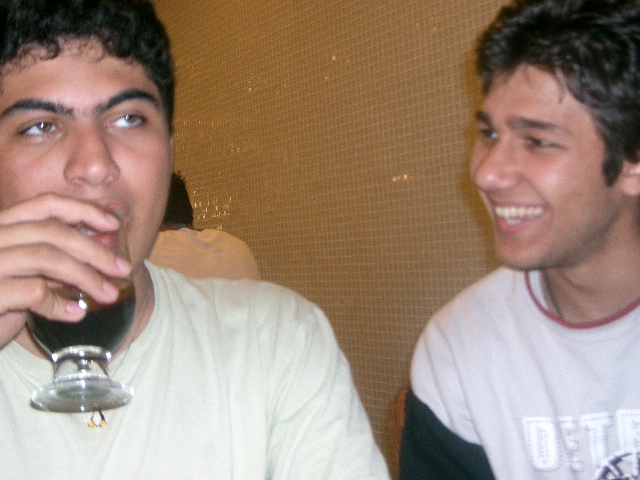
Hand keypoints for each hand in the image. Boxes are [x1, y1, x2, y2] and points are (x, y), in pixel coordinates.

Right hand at [0, 194, 130, 349]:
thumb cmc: (0, 304)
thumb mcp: (26, 274)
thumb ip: (52, 258)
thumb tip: (102, 247)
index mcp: (0, 227)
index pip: (44, 204)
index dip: (83, 210)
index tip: (114, 224)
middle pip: (51, 231)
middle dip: (94, 250)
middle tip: (123, 268)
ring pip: (46, 257)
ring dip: (86, 276)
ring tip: (109, 294)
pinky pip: (33, 292)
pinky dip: (60, 304)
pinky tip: (76, 314)